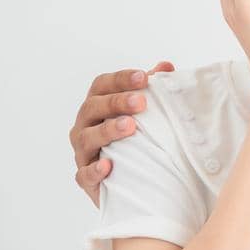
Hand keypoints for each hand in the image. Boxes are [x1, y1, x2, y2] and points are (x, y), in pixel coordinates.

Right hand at [70, 60, 174, 205]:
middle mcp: (86, 125)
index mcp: (99, 105)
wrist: (137, 183)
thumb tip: (166, 66)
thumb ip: (154, 90)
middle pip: (92, 107)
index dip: (120, 79)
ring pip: (86, 138)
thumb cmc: (139, 140)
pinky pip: (84, 175)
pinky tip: (108, 166)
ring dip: (107, 130)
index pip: (102, 85)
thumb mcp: (148, 115)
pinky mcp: (86, 180)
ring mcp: (83, 152)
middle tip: (140, 102)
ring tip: (129, 126)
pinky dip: (94, 170)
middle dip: (115, 102)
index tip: (144, 78)